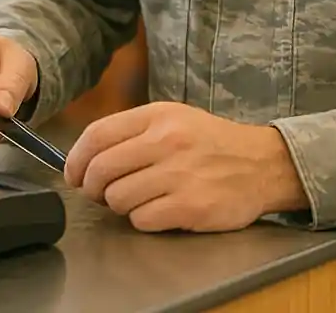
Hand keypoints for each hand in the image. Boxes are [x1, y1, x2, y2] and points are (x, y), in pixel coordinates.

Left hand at [64, 102, 308, 232]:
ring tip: (140, 198)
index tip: (74, 174)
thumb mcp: (174, 119)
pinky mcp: (190, 206)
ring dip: (120, 205)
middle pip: (101, 170)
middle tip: (102, 193)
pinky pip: (142, 219)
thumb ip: (134, 132)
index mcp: (159, 116)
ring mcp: (179, 174)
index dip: (76, 159)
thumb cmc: (211, 142)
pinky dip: (143, 219)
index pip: (97, 134)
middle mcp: (167, 141)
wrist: (262, 164)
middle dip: (93, 187)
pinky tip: (160, 210)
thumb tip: (87, 158)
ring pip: (118, 198)